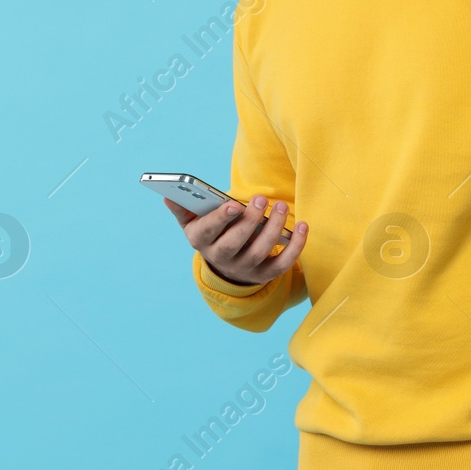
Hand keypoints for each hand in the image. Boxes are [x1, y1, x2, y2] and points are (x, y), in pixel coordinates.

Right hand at [165, 193, 306, 287]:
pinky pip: (282, 264)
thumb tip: (168, 195)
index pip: (208, 232)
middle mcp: (222, 259)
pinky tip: (302, 227)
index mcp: (202, 242)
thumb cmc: (211, 234)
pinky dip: (295, 247)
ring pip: (260, 251)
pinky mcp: (264, 274)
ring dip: (273, 228)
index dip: (220, 219)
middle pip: (236, 243)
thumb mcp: (193, 223)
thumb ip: (182, 208)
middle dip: (250, 221)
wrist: (225, 267)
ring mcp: (244, 269)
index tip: (233, 204)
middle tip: (262, 199)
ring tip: (281, 207)